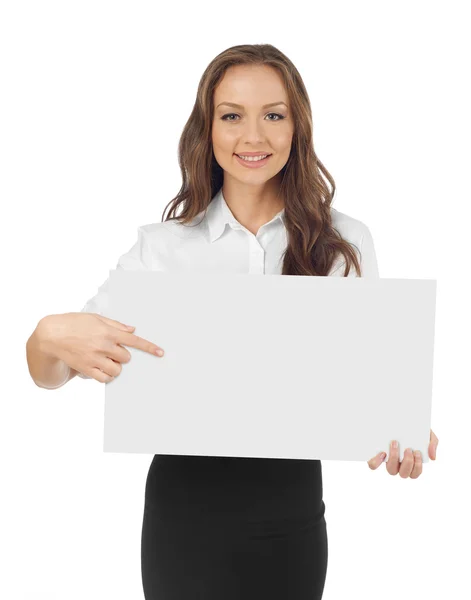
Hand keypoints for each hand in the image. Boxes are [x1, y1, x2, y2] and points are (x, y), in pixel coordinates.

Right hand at [39, 312, 164, 383]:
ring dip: (115, 366)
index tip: (160, 352)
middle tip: (112, 350)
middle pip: (126, 358)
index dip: (149, 347)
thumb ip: (116, 325)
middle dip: (122, 355)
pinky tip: (101, 369)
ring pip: (117, 370)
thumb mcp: (96, 318)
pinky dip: (106, 376)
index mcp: (107, 332)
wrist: (52, 335)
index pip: (134, 341)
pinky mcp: (86, 369)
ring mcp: (94, 359)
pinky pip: (104, 378)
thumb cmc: (74, 323)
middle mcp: (103, 346)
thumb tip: (132, 330)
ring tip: (106, 360)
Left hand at [367, 429, 438, 478]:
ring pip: (391, 470)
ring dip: (394, 459)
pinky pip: (373, 465)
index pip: (415, 473)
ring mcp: (388, 461)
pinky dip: (376, 462)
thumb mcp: (427, 434)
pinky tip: (382, 453)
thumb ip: (433, 443)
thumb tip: (432, 457)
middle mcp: (400, 465)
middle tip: (408, 449)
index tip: (417, 452)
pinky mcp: (377, 455)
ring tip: (395, 443)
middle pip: (404, 474)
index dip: (417, 467)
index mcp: (412, 463)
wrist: (402, 417)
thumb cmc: (415, 429)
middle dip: (408, 462)